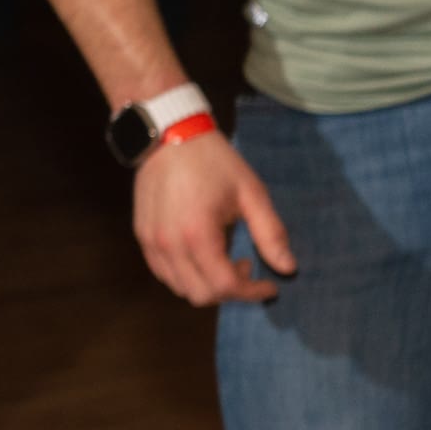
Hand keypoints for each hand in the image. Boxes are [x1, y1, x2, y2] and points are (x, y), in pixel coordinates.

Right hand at [133, 126, 296, 304]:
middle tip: (247, 266)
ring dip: (206, 285)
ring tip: (223, 260)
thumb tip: (288, 268)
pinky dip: (185, 275)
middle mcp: (170, 244)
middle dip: (231, 291)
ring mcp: (151, 241)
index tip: (270, 284)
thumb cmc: (214, 162)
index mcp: (199, 234)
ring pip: (180, 288)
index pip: (225, 285)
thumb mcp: (251, 193)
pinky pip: (163, 272)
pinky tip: (200, 254)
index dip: (252, 292)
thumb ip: (270, 233)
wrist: (168, 135)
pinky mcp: (142, 235)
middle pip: (201, 294)